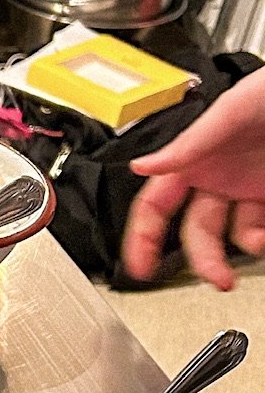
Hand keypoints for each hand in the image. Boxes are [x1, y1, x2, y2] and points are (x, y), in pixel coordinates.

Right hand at [122, 67, 264, 290]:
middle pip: (196, 232)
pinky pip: (261, 231)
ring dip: (244, 250)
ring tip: (259, 246)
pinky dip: (263, 240)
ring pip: (233, 237)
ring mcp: (246, 190)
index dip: (141, 238)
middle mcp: (216, 179)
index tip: (139, 267)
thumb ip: (187, 143)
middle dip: (204, 260)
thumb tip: (142, 166)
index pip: (154, 206)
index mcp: (193, 161)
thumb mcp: (231, 112)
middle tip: (218, 279)